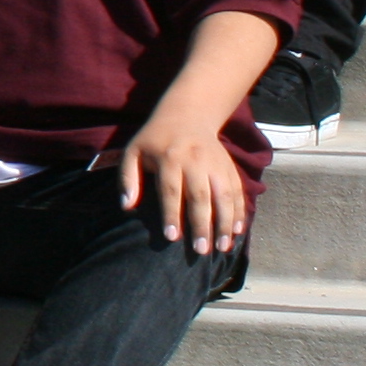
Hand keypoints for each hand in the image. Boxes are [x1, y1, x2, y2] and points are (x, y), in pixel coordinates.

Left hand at [119, 118, 251, 254]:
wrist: (188, 114)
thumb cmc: (155, 139)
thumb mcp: (133, 151)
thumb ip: (128, 178)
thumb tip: (126, 206)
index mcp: (169, 157)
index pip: (171, 190)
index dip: (171, 214)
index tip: (172, 237)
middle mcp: (196, 160)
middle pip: (200, 196)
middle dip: (202, 225)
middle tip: (201, 251)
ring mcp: (216, 163)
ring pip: (224, 195)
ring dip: (225, 223)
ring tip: (223, 247)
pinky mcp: (229, 166)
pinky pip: (237, 191)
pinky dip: (239, 211)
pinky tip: (237, 231)